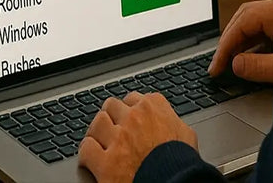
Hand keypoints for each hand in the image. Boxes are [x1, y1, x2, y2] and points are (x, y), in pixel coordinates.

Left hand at [78, 91, 197, 182]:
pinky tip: (90, 158)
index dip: (130, 109)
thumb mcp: (186, 134)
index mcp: (153, 107)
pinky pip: (87, 148)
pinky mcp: (105, 162)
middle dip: (111, 116)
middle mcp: (133, 117)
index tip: (129, 117)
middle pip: (112, 105)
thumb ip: (172, 121)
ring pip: (97, 122)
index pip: (133, 98)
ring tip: (98, 140)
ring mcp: (118, 138)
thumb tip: (171, 123)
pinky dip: (87, 153)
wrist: (176, 182)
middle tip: (111, 127)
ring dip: (97, 132)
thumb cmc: (182, 161)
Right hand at [208, 0, 272, 84]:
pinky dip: (248, 45)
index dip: (224, 45)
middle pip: (242, 20)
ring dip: (237, 44)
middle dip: (228, 42)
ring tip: (227, 64)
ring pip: (249, 25)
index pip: (240, 23)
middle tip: (217, 64)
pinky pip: (259, 31)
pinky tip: (244, 60)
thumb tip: (236, 64)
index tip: (216, 64)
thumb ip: (257, 66)